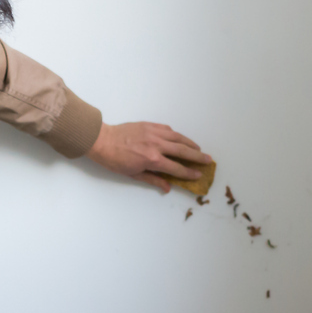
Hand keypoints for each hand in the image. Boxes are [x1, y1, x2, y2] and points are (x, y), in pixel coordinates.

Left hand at [85, 122, 212, 193]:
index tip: (199, 175)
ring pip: (178, 138)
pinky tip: (180, 139)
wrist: (103, 140)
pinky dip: (176, 135)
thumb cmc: (115, 160)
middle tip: (208, 160)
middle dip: (197, 157)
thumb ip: (153, 179)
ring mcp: (154, 133)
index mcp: (153, 160)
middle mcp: (157, 145)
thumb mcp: (134, 174)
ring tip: (199, 149)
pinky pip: (168, 129)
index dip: (189, 173)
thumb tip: (168, 187)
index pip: (176, 168)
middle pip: (183, 151)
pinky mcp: (150, 125)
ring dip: (190, 143)